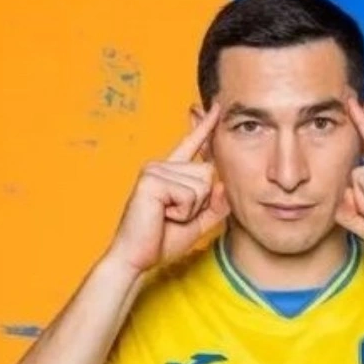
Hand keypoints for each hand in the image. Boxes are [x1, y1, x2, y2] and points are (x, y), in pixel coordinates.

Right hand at [109, 103, 228, 272]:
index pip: (192, 145)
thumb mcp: (197, 222)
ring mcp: (154, 170)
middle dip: (200, 202)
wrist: (137, 258)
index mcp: (170, 173)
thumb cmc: (162, 240)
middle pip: (208, 173)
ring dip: (190, 209)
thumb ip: (214, 205)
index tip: (215, 106)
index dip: (205, 126)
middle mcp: (161, 166)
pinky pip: (189, 194)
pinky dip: (182, 212)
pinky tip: (162, 215)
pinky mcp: (151, 180)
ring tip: (166, 216)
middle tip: (173, 216)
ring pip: (201, 184)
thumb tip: (225, 184)